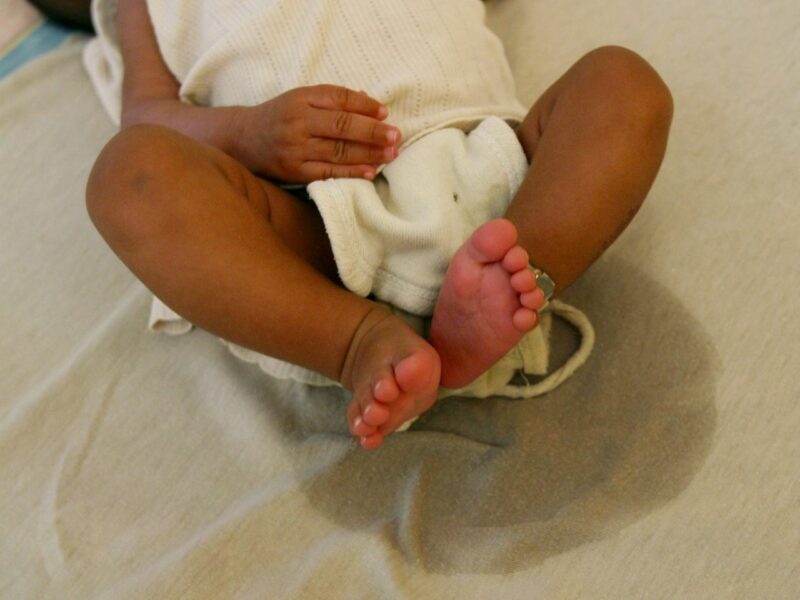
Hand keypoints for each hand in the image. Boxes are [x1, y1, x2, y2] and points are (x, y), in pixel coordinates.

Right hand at [231, 85, 401, 183]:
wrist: (242, 140)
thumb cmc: (280, 117)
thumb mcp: (301, 99)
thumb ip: (333, 101)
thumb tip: (371, 105)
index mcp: (300, 98)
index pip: (338, 98)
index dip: (364, 105)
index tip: (385, 113)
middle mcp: (297, 121)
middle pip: (342, 126)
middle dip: (373, 131)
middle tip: (396, 136)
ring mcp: (295, 148)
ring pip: (339, 151)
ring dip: (369, 153)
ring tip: (391, 154)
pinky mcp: (294, 171)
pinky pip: (328, 173)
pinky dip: (352, 173)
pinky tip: (371, 172)